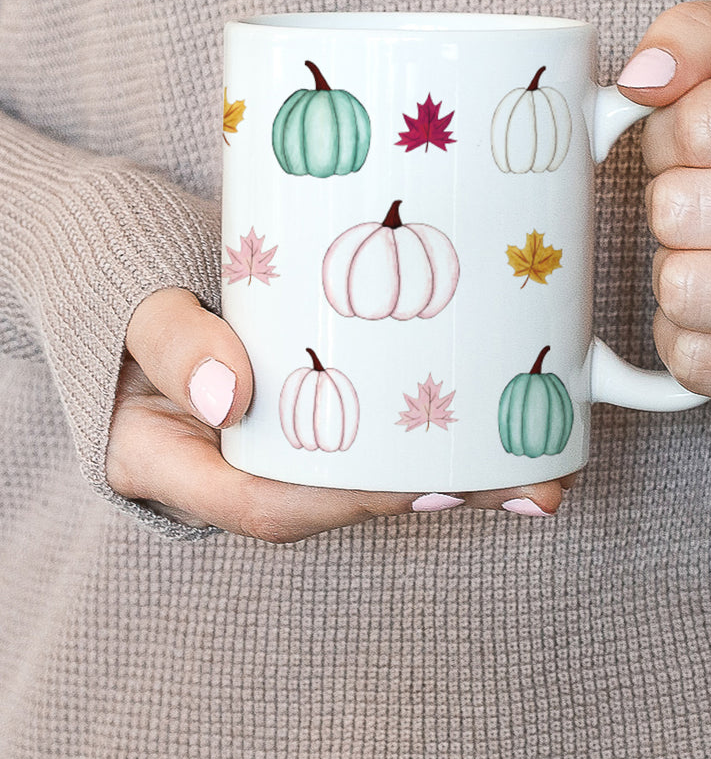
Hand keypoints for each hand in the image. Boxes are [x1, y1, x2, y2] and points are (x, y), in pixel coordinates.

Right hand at [107, 288, 573, 540]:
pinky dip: (428, 421)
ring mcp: (273, 432)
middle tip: (532, 487)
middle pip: (339, 497)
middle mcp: (232, 464)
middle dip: (437, 497)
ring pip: (364, 465)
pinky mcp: (305, 396)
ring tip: (548, 459)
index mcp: (173, 465)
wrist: (117, 252)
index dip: (349, 501)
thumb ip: (170, 341)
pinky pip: (365, 421)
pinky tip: (502, 410)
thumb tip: (231, 395)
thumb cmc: (114, 272)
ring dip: (455, 467)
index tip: (424, 483)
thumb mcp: (131, 301)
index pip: (269, 506)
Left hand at [617, 0, 710, 423]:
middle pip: (681, 210)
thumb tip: (643, 75)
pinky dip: (689, 336)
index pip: (702, 126)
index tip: (694, 142)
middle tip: (703, 205)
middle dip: (671, 204)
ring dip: (679, 273)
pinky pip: (694, 359)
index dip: (671, 135)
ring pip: (684, 289)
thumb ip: (706, 36)